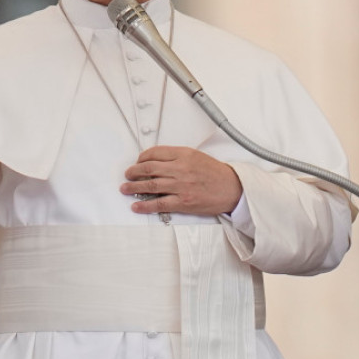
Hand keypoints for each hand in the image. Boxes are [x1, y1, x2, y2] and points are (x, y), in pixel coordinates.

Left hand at [121, 146, 242, 215]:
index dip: (142, 158)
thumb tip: (156, 161)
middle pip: (149, 169)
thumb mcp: (197, 156)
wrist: (232, 189)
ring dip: (134, 187)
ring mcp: (181, 186)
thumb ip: (177, 157)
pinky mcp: (183, 202)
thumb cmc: (216, 174)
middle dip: (134, 172)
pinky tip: (137, 206)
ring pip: (151, 186)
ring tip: (126, 188)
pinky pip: (159, 204)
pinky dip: (145, 205)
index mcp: (184, 154)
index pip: (155, 153)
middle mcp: (181, 169)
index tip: (138, 162)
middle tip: (128, 175)